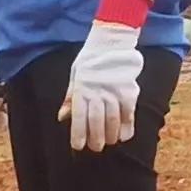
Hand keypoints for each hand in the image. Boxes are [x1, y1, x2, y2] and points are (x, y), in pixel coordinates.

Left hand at [61, 20, 141, 154]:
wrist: (111, 42)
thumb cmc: (90, 60)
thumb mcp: (75, 75)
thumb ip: (70, 98)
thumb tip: (61, 117)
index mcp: (82, 89)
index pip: (79, 117)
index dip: (78, 133)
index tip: (78, 146)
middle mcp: (98, 93)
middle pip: (96, 122)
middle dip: (95, 138)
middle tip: (95, 148)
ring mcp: (115, 92)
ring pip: (113, 120)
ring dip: (110, 135)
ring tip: (108, 142)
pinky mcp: (129, 91)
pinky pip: (128, 114)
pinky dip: (126, 127)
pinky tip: (123, 136)